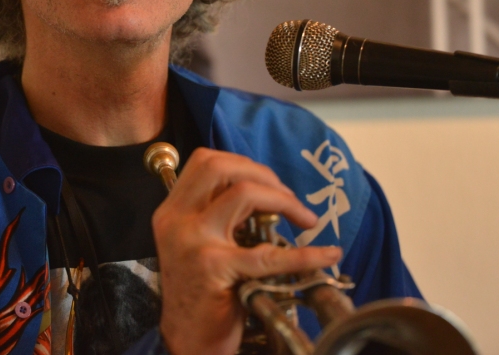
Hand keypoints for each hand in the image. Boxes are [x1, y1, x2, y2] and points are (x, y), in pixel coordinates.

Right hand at [152, 148, 341, 354]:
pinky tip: (326, 254)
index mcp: (172, 211)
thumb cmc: (200, 293)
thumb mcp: (196, 243)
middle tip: (287, 197)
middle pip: (220, 166)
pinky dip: (305, 253)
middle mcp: (177, 219)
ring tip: (303, 218)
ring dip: (283, 199)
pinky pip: (268, 254)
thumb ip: (217, 215)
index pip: (205, 162)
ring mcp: (194, 241)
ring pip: (243, 193)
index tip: (268, 184)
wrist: (187, 340)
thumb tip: (265, 192)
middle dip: (263, 174)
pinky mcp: (214, 267)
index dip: (243, 164)